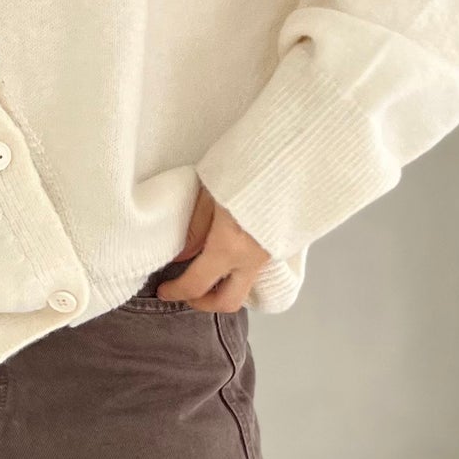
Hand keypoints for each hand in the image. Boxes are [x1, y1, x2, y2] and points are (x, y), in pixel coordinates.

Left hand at [156, 178, 271, 310]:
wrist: (294, 155)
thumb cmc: (252, 165)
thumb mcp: (211, 192)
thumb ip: (195, 228)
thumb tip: (181, 254)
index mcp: (230, 246)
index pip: (196, 285)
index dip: (176, 292)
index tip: (164, 290)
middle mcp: (252, 258)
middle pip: (227, 303)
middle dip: (203, 303)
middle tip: (187, 291)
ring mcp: (269, 255)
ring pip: (245, 290)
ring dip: (223, 289)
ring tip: (206, 274)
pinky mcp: (279, 246)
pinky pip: (255, 271)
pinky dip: (238, 273)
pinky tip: (229, 257)